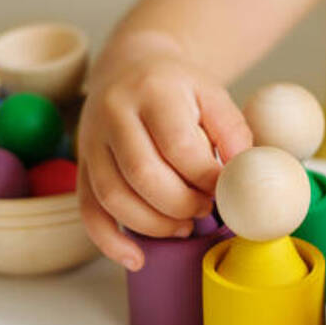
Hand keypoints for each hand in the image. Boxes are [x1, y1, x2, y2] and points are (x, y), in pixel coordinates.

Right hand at [77, 52, 251, 270]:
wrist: (130, 66)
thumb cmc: (178, 87)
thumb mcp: (213, 94)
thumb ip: (233, 131)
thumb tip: (243, 175)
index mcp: (154, 92)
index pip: (179, 146)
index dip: (206, 178)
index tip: (225, 190)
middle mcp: (115, 114)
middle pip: (143, 175)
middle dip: (182, 205)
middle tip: (205, 209)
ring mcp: (92, 141)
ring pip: (113, 197)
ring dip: (154, 225)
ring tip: (183, 227)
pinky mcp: (82, 165)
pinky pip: (88, 210)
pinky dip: (110, 241)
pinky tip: (136, 258)